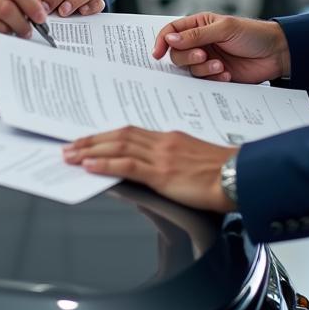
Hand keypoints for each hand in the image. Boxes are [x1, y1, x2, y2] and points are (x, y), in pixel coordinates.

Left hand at [62, 127, 236, 211]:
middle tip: (69, 145)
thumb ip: (171, 163)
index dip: (106, 136)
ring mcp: (162, 155)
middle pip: (119, 136)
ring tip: (70, 155)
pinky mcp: (163, 172)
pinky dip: (106, 164)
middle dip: (91, 140)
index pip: (130, 132)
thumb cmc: (225, 173)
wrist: (239, 177)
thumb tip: (150, 173)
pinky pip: (128, 165)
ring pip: (119, 147)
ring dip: (90, 150)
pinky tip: (90, 166)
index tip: (88, 139)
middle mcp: (163, 141)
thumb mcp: (193, 162)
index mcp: (170, 138)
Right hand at [152, 12, 290, 83]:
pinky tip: (227, 74)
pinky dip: (213, 78)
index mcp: (199, 25)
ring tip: (220, 66)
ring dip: (203, 69)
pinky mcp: (216, 75)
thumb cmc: (252, 33)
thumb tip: (170, 39)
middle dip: (188, 57)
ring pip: (190, 69)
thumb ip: (196, 35)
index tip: (157, 53)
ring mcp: (208, 59)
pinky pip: (204, 81)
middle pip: (177, 54)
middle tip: (203, 56)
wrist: (276, 53)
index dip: (162, 41)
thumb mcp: (224, 29)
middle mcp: (200, 43)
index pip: (172, 32)